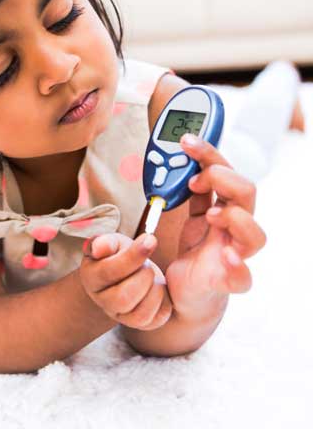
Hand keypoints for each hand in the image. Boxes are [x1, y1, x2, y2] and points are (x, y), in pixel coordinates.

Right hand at [79, 232, 172, 329]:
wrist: (126, 272)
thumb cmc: (117, 254)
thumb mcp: (111, 242)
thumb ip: (104, 242)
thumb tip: (97, 248)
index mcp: (91, 278)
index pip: (108, 272)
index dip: (132, 256)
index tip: (150, 239)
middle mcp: (102, 301)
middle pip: (123, 298)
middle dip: (143, 277)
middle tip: (148, 264)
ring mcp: (120, 316)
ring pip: (139, 315)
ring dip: (154, 291)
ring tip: (153, 276)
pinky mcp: (138, 324)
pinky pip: (154, 321)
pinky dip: (163, 303)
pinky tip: (159, 288)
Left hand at [165, 134, 266, 318]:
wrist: (186, 291)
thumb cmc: (194, 251)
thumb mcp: (189, 214)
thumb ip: (190, 192)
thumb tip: (179, 161)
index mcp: (225, 208)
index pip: (227, 172)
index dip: (210, 153)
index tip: (187, 142)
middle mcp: (234, 228)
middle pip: (247, 194)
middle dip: (221, 177)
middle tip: (195, 180)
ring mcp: (234, 254)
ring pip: (255, 235)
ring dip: (234, 217)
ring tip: (211, 216)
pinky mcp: (226, 281)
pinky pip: (242, 278)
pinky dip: (239, 268)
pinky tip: (229, 257)